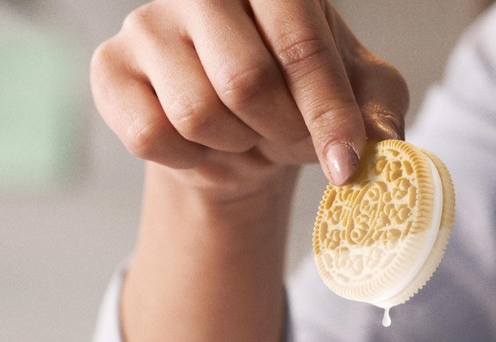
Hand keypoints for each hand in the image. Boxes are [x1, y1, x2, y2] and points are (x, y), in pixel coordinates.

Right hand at [90, 0, 407, 192]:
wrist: (234, 133)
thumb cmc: (294, 103)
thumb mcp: (354, 101)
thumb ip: (376, 111)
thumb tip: (385, 144)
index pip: (300, 44)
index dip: (326, 113)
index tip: (346, 164)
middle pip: (243, 80)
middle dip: (276, 130)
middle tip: (283, 135)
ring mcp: (147, 23)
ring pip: (196, 112)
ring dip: (231, 144)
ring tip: (240, 132)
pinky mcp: (110, 69)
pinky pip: (149, 135)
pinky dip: (186, 159)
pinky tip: (198, 144)